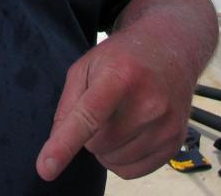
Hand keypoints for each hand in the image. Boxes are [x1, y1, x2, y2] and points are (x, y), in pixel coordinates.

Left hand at [35, 0, 216, 180]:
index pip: (88, 117)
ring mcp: (166, 124)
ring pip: (112, 161)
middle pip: (97, 144)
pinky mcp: (175, 142)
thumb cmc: (122, 57)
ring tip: (117, 117)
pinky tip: (127, 134)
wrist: (171, 48)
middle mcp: (149, 102)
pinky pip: (131, 172)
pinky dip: (120, 160)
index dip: (65, 144)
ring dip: (105, 147)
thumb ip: (68, 103)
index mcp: (121, 75)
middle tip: (103, 108)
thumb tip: (57, 143)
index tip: (46, 169)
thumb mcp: (86, 65)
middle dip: (89, 133)